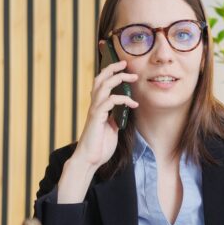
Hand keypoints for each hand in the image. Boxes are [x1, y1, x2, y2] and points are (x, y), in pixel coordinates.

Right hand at [70, 49, 138, 170]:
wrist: (90, 160)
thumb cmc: (100, 146)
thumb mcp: (111, 129)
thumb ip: (115, 118)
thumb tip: (122, 113)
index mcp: (98, 107)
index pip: (101, 84)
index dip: (110, 73)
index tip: (124, 68)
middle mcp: (94, 106)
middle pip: (100, 79)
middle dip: (113, 68)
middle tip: (126, 64)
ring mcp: (95, 111)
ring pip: (103, 86)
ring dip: (119, 78)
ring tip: (133, 77)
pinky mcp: (97, 118)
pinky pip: (110, 101)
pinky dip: (123, 99)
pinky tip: (133, 105)